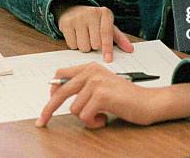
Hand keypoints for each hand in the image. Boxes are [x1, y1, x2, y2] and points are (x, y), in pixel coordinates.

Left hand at [36, 63, 157, 127]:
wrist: (148, 102)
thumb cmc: (125, 97)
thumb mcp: (101, 86)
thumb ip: (83, 87)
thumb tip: (56, 94)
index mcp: (90, 68)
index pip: (61, 75)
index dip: (52, 90)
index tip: (47, 104)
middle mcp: (92, 72)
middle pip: (60, 92)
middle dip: (48, 109)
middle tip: (41, 122)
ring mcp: (96, 82)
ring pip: (74, 109)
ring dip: (86, 118)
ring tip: (101, 115)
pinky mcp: (101, 95)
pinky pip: (85, 116)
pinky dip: (94, 122)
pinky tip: (105, 118)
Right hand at [57, 5, 132, 61]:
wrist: (73, 9)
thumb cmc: (94, 21)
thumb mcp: (108, 26)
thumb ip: (119, 38)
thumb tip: (130, 49)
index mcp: (104, 13)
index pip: (107, 33)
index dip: (107, 48)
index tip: (108, 60)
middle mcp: (91, 13)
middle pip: (95, 43)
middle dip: (94, 46)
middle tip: (93, 39)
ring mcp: (78, 18)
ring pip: (83, 46)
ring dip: (85, 47)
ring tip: (84, 37)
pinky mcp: (66, 23)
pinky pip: (72, 45)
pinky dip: (75, 45)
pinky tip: (76, 36)